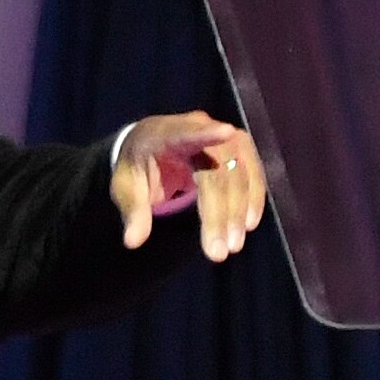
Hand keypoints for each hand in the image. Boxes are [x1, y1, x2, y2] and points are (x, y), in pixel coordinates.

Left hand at [114, 111, 268, 261]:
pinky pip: (252, 172)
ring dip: (239, 211)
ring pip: (238, 172)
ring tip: (233, 246)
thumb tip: (133, 241)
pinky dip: (253, 199)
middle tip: (219, 252)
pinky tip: (249, 225)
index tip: (226, 132)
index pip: (186, 133)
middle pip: (217, 169)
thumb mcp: (126, 187)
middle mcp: (198, 126)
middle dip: (219, 213)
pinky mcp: (238, 147)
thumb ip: (133, 211)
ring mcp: (222, 135)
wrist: (153, 145)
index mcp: (165, 133)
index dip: (207, 133)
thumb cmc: (139, 165)